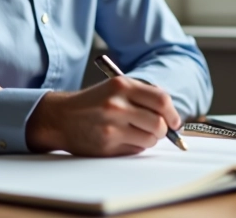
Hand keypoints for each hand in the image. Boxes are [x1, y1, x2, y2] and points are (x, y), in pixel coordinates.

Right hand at [25, 77, 180, 155]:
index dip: (173, 113)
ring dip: (149, 139)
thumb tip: (172, 115)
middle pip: (159, 123)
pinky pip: (135, 150)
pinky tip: (122, 139)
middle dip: (163, 130)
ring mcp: (111, 126)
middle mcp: (116, 105)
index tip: (174, 121)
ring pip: (150, 139)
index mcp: (121, 85)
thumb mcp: (115, 88)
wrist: (60, 117)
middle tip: (158, 130)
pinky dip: (135, 146)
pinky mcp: (107, 145)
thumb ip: (142, 96)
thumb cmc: (92, 103)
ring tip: (135, 133)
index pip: (161, 100)